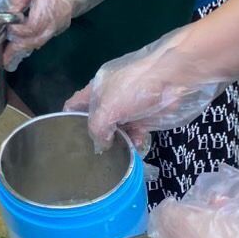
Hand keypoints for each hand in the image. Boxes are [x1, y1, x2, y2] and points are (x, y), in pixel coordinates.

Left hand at [0, 0, 130, 70]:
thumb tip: (9, 11)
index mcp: (50, 6)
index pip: (31, 28)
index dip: (16, 31)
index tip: (4, 27)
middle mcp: (57, 19)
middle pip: (35, 40)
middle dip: (18, 49)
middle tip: (4, 58)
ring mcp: (61, 22)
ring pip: (41, 40)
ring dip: (25, 47)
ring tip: (9, 54)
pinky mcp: (63, 22)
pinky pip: (46, 35)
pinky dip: (33, 41)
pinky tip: (23, 41)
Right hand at [65, 30, 234, 151]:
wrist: (174, 78)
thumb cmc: (135, 87)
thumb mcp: (109, 107)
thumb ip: (97, 128)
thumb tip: (101, 146)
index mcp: (95, 89)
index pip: (73, 104)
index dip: (66, 119)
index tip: (64, 140)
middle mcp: (109, 98)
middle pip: (95, 120)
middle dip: (94, 137)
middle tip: (89, 159)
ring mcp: (128, 107)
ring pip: (115, 129)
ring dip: (115, 142)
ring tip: (112, 158)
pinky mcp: (145, 116)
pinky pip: (134, 132)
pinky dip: (133, 140)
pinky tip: (133, 150)